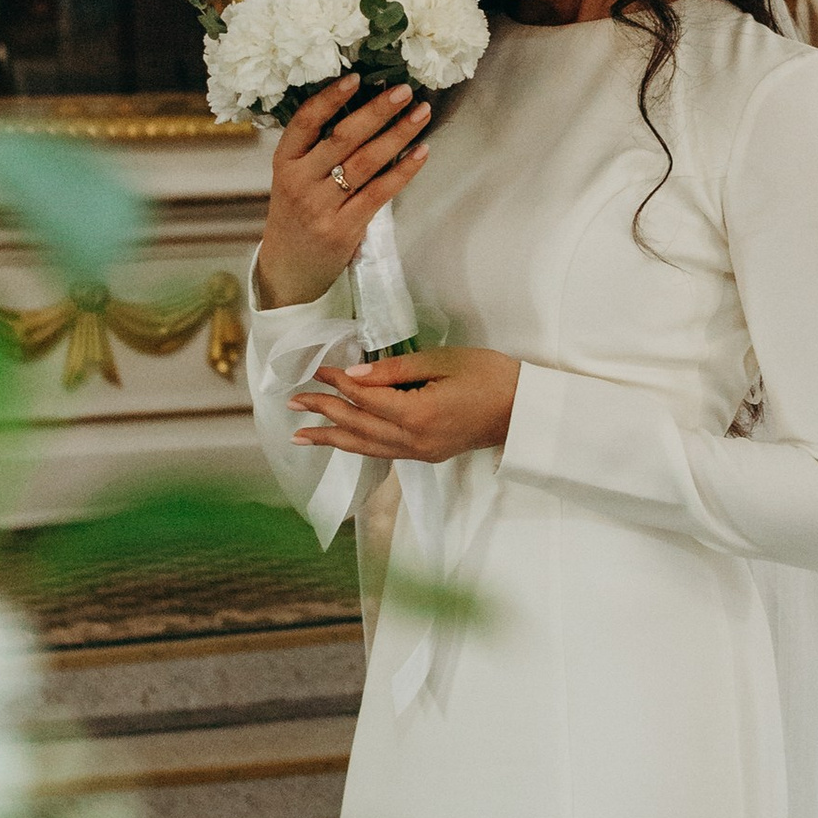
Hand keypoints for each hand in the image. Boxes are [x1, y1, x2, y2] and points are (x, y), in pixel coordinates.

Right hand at [252, 74, 429, 309]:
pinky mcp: (344, 229)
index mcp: (284, 162)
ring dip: (398, 135)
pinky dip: (403, 171)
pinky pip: (379, 193)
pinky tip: (422, 152)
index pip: (304, 121)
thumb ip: (317, 147)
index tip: (357, 77)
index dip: (330, 97)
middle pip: (342, 138)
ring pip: (365, 163)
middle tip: (404, 90)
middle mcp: (299, 182)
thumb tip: (364, 105)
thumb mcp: (293, 176)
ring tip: (420, 113)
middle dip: (377, 111)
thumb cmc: (297, 213)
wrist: (290, 268)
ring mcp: (321, 207)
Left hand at [289, 347, 518, 467]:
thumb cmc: (491, 376)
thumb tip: (354, 375)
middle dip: (323, 413)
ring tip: (300, 436)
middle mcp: (414, 440)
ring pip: (365, 447)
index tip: (318, 368)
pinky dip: (357, 446)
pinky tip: (343, 441)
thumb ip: (395, 370)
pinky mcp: (426, 455)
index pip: (364, 398)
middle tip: (293, 401)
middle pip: (357, 426)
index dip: (337, 382)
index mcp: (418, 414)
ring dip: (331, 439)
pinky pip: (382, 452)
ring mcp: (420, 453)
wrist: (524, 410)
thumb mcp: (443, 361)